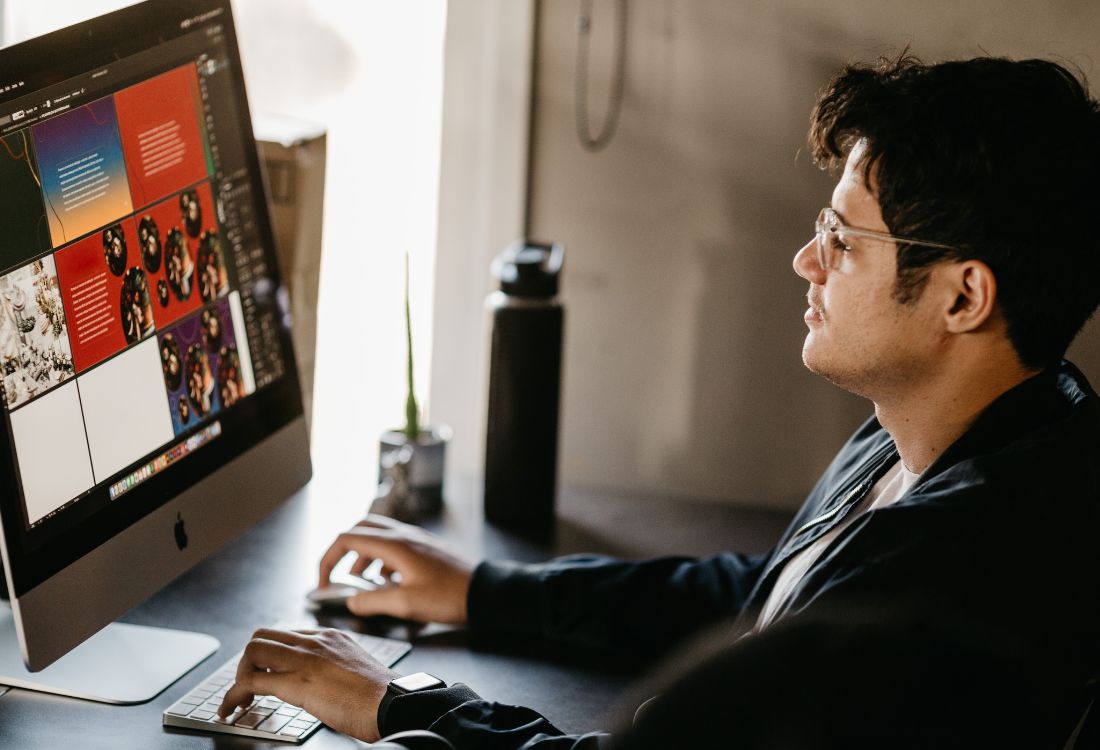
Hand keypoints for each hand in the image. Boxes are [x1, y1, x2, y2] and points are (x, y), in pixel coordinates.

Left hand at [217, 627, 396, 741]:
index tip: (266, 673)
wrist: (394, 703)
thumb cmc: (383, 695)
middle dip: (249, 661)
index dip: (270, 655)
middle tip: (249, 685)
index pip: (286, 634)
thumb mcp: (357, 669)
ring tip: (239, 699)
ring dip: (239, 676)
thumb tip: (319, 686)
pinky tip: (232, 709)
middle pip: (263, 635)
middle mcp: (316, 641)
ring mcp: (305, 658)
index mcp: (331, 637)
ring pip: (252, 651)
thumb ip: (335, 668)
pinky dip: (233, 696)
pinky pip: (251, 681)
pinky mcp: (297, 682)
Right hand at [319, 514, 474, 623]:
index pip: (347, 539)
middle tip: (336, 574)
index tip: (322, 582)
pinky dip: (381, 560)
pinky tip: (386, 583)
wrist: (485, 591)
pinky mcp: (425, 549)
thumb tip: (351, 602)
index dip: (328, 559)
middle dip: (342, 550)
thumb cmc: (448, 596)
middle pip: (360, 529)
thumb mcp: (405, 604)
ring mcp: (416, 540)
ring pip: (378, 536)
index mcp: (394, 544)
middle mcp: (403, 535)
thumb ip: (372, 601)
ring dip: (362, 556)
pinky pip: (394, 545)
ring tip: (360, 582)